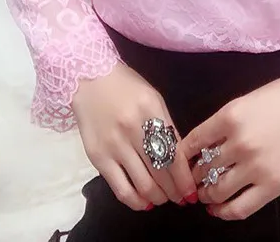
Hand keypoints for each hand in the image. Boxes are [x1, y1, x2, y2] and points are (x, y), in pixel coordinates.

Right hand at [72, 63, 198, 211]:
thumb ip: (166, 128)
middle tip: (181, 199)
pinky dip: (135, 201)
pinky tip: (144, 203)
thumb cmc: (125, 87)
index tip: (192, 192)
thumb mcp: (153, 99)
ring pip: (143, 185)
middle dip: (175, 191)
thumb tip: (178, 162)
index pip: (174, 153)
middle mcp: (133, 129)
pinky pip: (120, 188)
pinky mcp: (97, 157)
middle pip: (161, 172)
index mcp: (151, 110)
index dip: (185, 178)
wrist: (87, 78)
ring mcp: (114, 145)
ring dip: (159, 198)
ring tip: (165, 199)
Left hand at [180, 76, 279, 221]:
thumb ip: (223, 123)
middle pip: (203, 168)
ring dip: (206, 194)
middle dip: (195, 176)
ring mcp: (256, 166)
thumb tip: (202, 146)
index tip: (179, 161)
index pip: (193, 142)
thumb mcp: (246, 100)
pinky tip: (218, 209)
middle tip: (193, 179)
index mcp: (229, 116)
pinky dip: (224, 212)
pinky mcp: (273, 185)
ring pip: (217, 189)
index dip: (181, 156)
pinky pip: (240, 208)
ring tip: (205, 193)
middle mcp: (239, 143)